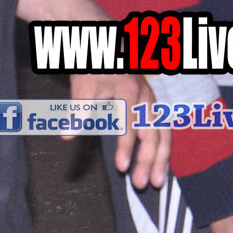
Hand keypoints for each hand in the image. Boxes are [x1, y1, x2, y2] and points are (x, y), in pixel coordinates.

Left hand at [69, 71, 166, 188]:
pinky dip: (163, 150)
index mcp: (130, 92)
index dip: (126, 148)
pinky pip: (163, 131)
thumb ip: (78, 111)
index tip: (122, 168)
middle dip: (150, 161)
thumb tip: (68, 136)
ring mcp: (153, 103)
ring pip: (164, 134)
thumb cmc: (96, 66)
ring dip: (161, 159)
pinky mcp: (153, 108)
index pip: (130, 125)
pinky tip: (161, 165)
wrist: (108, 49)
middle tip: (142, 183)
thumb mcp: (83, 85)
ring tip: (157, 181)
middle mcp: (146, 99)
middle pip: (154, 133)